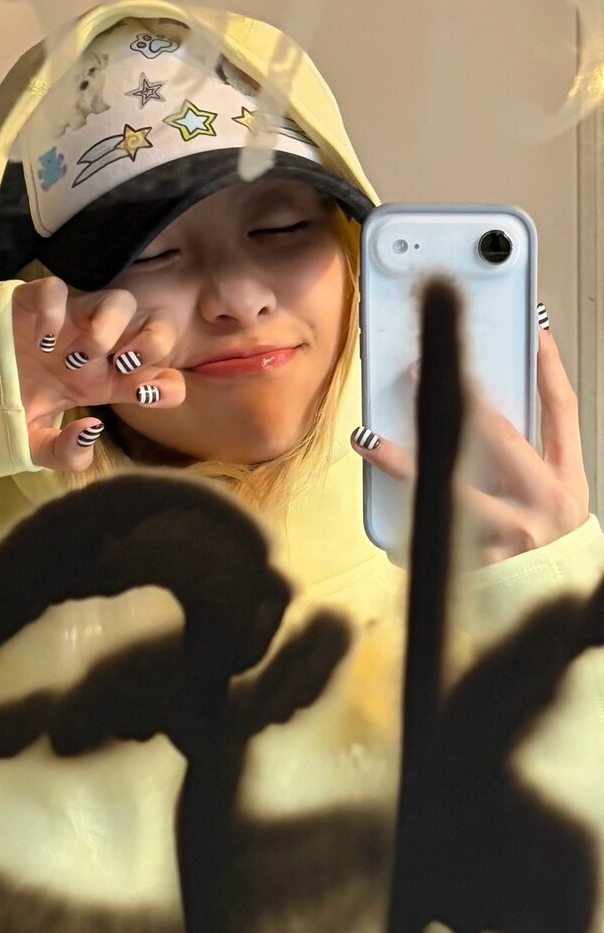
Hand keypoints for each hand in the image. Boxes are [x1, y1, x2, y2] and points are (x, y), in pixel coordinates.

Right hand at [11, 278, 185, 470]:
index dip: (166, 383)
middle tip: (121, 367)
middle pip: (157, 324)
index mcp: (107, 381)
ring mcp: (71, 322)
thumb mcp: (34, 444)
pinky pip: (58, 289)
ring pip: (120, 300)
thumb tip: (91, 430)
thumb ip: (64, 452)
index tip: (147, 394)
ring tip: (77, 358)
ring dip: (108, 329)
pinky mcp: (36, 302)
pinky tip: (42, 341)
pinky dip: (55, 312)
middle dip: (152, 343)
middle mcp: (99, 348)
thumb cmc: (8, 406)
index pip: (160, 374)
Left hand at [351, 323, 589, 564]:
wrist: (552, 601)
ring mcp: (509, 536)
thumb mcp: (555, 494)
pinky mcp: (478, 565)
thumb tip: (481, 407)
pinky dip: (405, 525)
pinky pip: (434, 536)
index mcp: (564, 480)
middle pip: (497, 438)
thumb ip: (528, 455)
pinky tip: (381, 515)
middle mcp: (541, 504)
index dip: (547, 368)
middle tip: (419, 372)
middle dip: (457, 400)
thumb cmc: (548, 541)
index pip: (560, 410)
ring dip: (403, 462)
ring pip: (449, 488)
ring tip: (368, 439)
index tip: (533, 331)